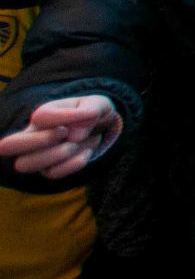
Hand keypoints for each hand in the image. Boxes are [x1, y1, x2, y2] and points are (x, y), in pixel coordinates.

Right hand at [0, 95, 122, 179]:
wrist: (102, 129)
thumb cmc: (93, 113)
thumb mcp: (98, 104)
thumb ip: (91, 109)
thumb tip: (75, 135)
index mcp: (44, 114)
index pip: (40, 117)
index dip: (63, 118)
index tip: (84, 115)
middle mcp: (34, 134)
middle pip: (8, 145)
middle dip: (37, 141)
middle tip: (64, 133)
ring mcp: (38, 154)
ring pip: (25, 164)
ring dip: (56, 155)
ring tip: (76, 145)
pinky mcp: (50, 169)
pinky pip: (51, 174)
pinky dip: (71, 165)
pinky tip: (86, 154)